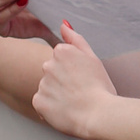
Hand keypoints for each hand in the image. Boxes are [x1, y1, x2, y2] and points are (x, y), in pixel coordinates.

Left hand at [33, 22, 118, 138]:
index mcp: (62, 52)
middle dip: (62, 80)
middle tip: (79, 91)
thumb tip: (63, 24)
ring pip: (47, 88)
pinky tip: (65, 109)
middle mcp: (48, 65)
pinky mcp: (38, 101)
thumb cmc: (100, 88)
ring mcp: (42, 84)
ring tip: (74, 102)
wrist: (99, 115)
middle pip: (52, 72)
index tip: (82, 78)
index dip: (73, 70)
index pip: (61, 58)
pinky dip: (51, 108)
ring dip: (56, 94)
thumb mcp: (93, 58)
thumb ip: (75, 39)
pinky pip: (42, 103)